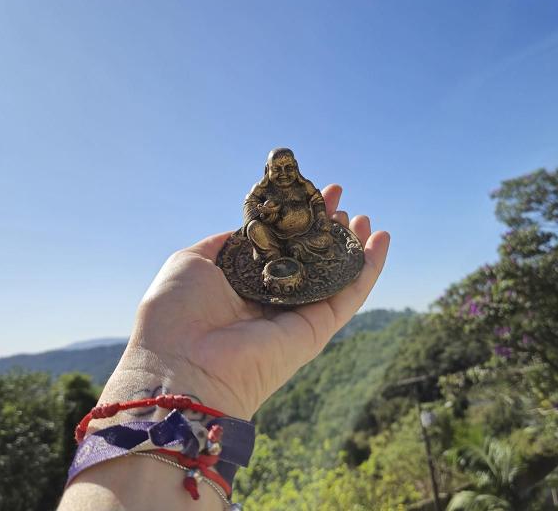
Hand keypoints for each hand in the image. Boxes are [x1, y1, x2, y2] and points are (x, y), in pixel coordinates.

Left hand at [99, 185, 389, 420]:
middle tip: (340, 198)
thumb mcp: (193, 260)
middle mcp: (272, 297)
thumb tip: (250, 228)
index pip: (278, 246)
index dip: (294, 220)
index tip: (308, 193)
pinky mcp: (316, 330)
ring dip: (352, 245)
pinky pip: (350, 295)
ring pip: (335, 275)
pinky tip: (381, 241)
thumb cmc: (176, 310)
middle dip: (325, 227)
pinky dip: (369, 269)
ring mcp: (296, 314)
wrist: (181, 363)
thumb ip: (226, 241)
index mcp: (243, 282)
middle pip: (309, 258)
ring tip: (363, 217)